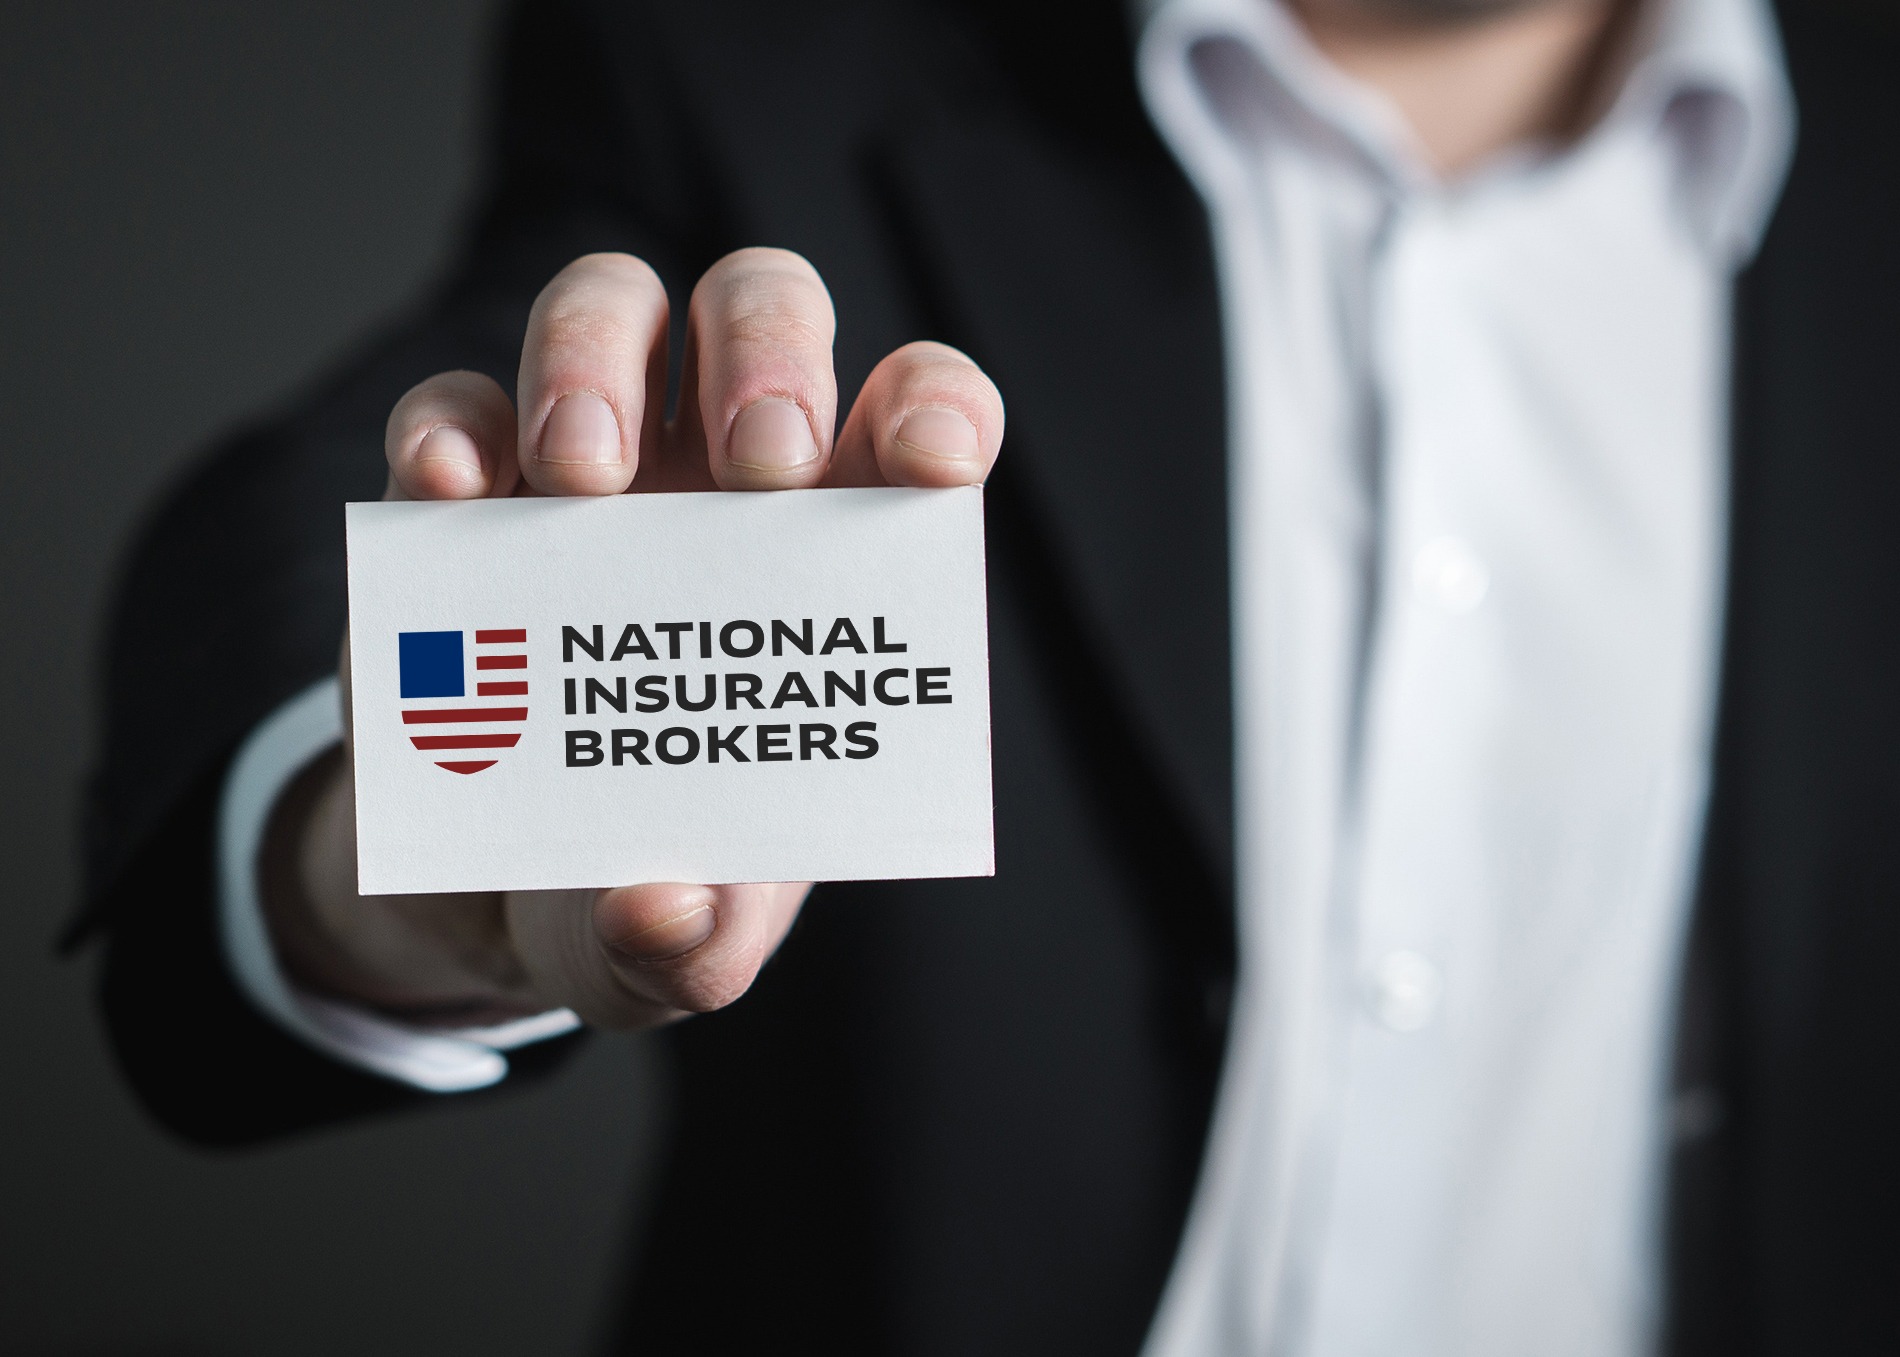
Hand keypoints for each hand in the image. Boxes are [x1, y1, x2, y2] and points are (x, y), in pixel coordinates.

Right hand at [263, 249, 1002, 1030]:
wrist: (496, 895)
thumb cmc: (639, 888)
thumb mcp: (679, 946)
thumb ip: (696, 946)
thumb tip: (670, 910)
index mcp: (834, 559)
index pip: (918, 420)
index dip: (939, 409)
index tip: (933, 466)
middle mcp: (721, 484)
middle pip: (762, 313)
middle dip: (770, 358)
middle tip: (758, 469)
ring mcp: (587, 472)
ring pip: (612, 308)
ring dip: (598, 360)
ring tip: (585, 481)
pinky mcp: (459, 497)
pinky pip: (454, 407)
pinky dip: (450, 428)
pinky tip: (452, 491)